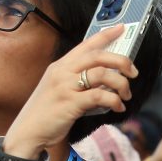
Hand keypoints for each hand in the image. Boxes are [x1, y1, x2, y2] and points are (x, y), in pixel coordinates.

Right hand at [4, 25, 136, 159]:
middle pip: (98, 56)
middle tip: (133, 72)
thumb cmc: (46, 113)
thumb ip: (79, 82)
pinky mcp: (70, 103)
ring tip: (126, 95)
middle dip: (121, 61)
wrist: (28, 132)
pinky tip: (118, 107)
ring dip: (121, 84)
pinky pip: (99, 96)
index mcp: (60, 66)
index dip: (106, 35)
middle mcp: (62, 72)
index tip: (121, 28)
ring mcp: (65, 87)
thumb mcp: (60, 90)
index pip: (86, 45)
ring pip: (102, 74)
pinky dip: (114, 101)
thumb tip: (107, 82)